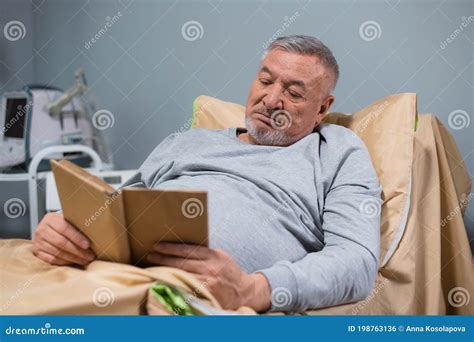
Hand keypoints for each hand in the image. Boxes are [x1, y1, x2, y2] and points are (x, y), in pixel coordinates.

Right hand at [32, 212, 95, 265]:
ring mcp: (38, 241)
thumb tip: (97, 228)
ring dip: (73, 258)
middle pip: (61, 242)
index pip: (64, 228)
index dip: (77, 237)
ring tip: (85, 260)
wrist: (49, 228)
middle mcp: (41, 229)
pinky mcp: (36, 252)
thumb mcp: (70, 219)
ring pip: (57, 252)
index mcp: (51, 218)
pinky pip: (52, 259)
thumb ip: (78, 222)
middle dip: (78, 251)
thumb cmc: (64, 224)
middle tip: (90, 256)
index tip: (88, 245)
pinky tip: (74, 262)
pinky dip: (64, 262)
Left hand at [147, 242, 270, 311]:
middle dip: (163, 258)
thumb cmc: (228, 271)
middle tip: (149, 255)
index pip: (187, 249)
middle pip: (181, 262)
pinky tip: (164, 282)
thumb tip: (179, 247)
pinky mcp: (206, 295)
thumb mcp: (219, 256)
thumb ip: (202, 253)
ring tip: (151, 268)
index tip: (157, 245)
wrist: (244, 291)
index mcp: (213, 255)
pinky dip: (174, 285)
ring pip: (181, 276)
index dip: (170, 247)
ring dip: (165, 271)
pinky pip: (185, 289)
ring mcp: (208, 283)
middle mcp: (210, 268)